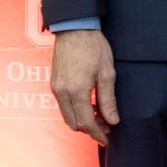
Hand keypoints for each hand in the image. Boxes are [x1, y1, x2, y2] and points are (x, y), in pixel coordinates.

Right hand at [51, 29, 118, 145]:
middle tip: (107, 127)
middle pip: (74, 123)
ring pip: (67, 116)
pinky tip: (89, 106)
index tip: (108, 138)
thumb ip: (108, 99)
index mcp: (77, 91)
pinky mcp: (54, 84)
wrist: (74, 28)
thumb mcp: (107, 73)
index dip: (98, 133)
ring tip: (101, 117)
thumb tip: (113, 120)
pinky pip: (63, 106)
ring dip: (82, 121)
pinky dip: (75, 111)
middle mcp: (62, 93)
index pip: (86, 122)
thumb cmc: (94, 47)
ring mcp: (55, 88)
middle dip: (91, 130)